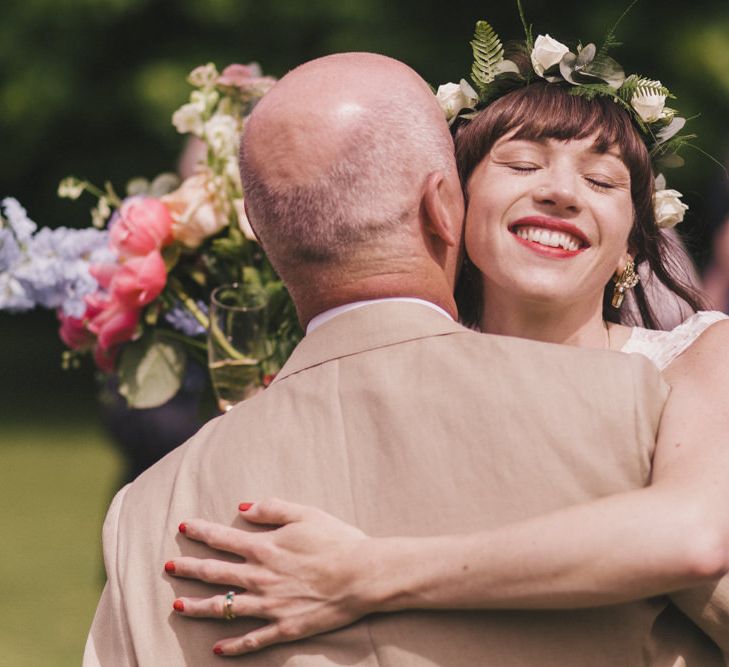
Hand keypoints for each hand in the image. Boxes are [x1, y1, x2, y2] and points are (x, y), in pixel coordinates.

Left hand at [165, 498, 372, 655]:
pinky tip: (217, 648)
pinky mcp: (284, 627)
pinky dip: (233, 646)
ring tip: (177, 606)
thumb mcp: (305, 513)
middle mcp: (260, 577)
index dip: (200, 532)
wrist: (362, 575)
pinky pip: (252, 640)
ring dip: (198, 607)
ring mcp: (270, 605)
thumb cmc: (337, 540)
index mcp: (264, 547)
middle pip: (214, 573)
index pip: (222, 539)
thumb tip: (242, 507)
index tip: (183, 527)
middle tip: (168, 566)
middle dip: (188, 568)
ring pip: (224, 608)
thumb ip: (272, 508)